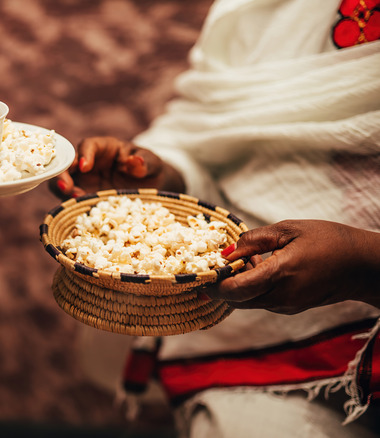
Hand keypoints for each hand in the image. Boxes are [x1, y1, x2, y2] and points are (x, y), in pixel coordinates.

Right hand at [49, 136, 184, 199]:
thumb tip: (136, 161)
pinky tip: (79, 210)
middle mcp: (89, 162)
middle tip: (67, 187)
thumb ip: (145, 161)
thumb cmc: (148, 168)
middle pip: (67, 163)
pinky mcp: (83, 196)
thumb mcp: (152, 163)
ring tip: (73, 199)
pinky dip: (71, 203)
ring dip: (63, 189)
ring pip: (63, 181)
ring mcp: (83, 180)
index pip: (88, 145)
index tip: (85, 166)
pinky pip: (70, 199)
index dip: (84, 154)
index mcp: (103, 147)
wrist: (148, 187)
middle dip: (63, 174)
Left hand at [205, 220, 379, 313]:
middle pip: (235, 300)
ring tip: (253, 259)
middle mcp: (281, 297)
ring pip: (247, 302)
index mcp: (280, 275)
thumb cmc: (329, 240)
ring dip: (239, 285)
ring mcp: (286, 306)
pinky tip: (265, 267)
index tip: (203, 271)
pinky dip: (253, 288)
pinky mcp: (290, 308)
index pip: (234, 290)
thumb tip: (226, 252)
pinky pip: (261, 301)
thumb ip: (254, 240)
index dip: (214, 284)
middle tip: (226, 261)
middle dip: (224, 283)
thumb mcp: (289, 230)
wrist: (364, 266)